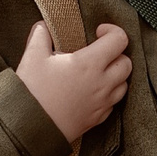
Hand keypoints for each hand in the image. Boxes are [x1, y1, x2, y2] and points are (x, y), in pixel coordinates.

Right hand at [16, 21, 130, 141]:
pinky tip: (92, 91)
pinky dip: (108, 94)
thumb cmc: (32, 92)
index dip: (112, 31)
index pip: (119, 40)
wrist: (29, 129)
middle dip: (116, 53)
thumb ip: (41, 36)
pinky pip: (113, 103)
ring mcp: (102, 103)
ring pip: (124, 84)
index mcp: (90, 64)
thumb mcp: (32, 57)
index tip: (98, 32)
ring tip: (97, 71)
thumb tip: (44, 26)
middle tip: (98, 52)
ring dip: (115, 74)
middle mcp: (102, 83)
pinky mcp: (97, 119)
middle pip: (126, 63)